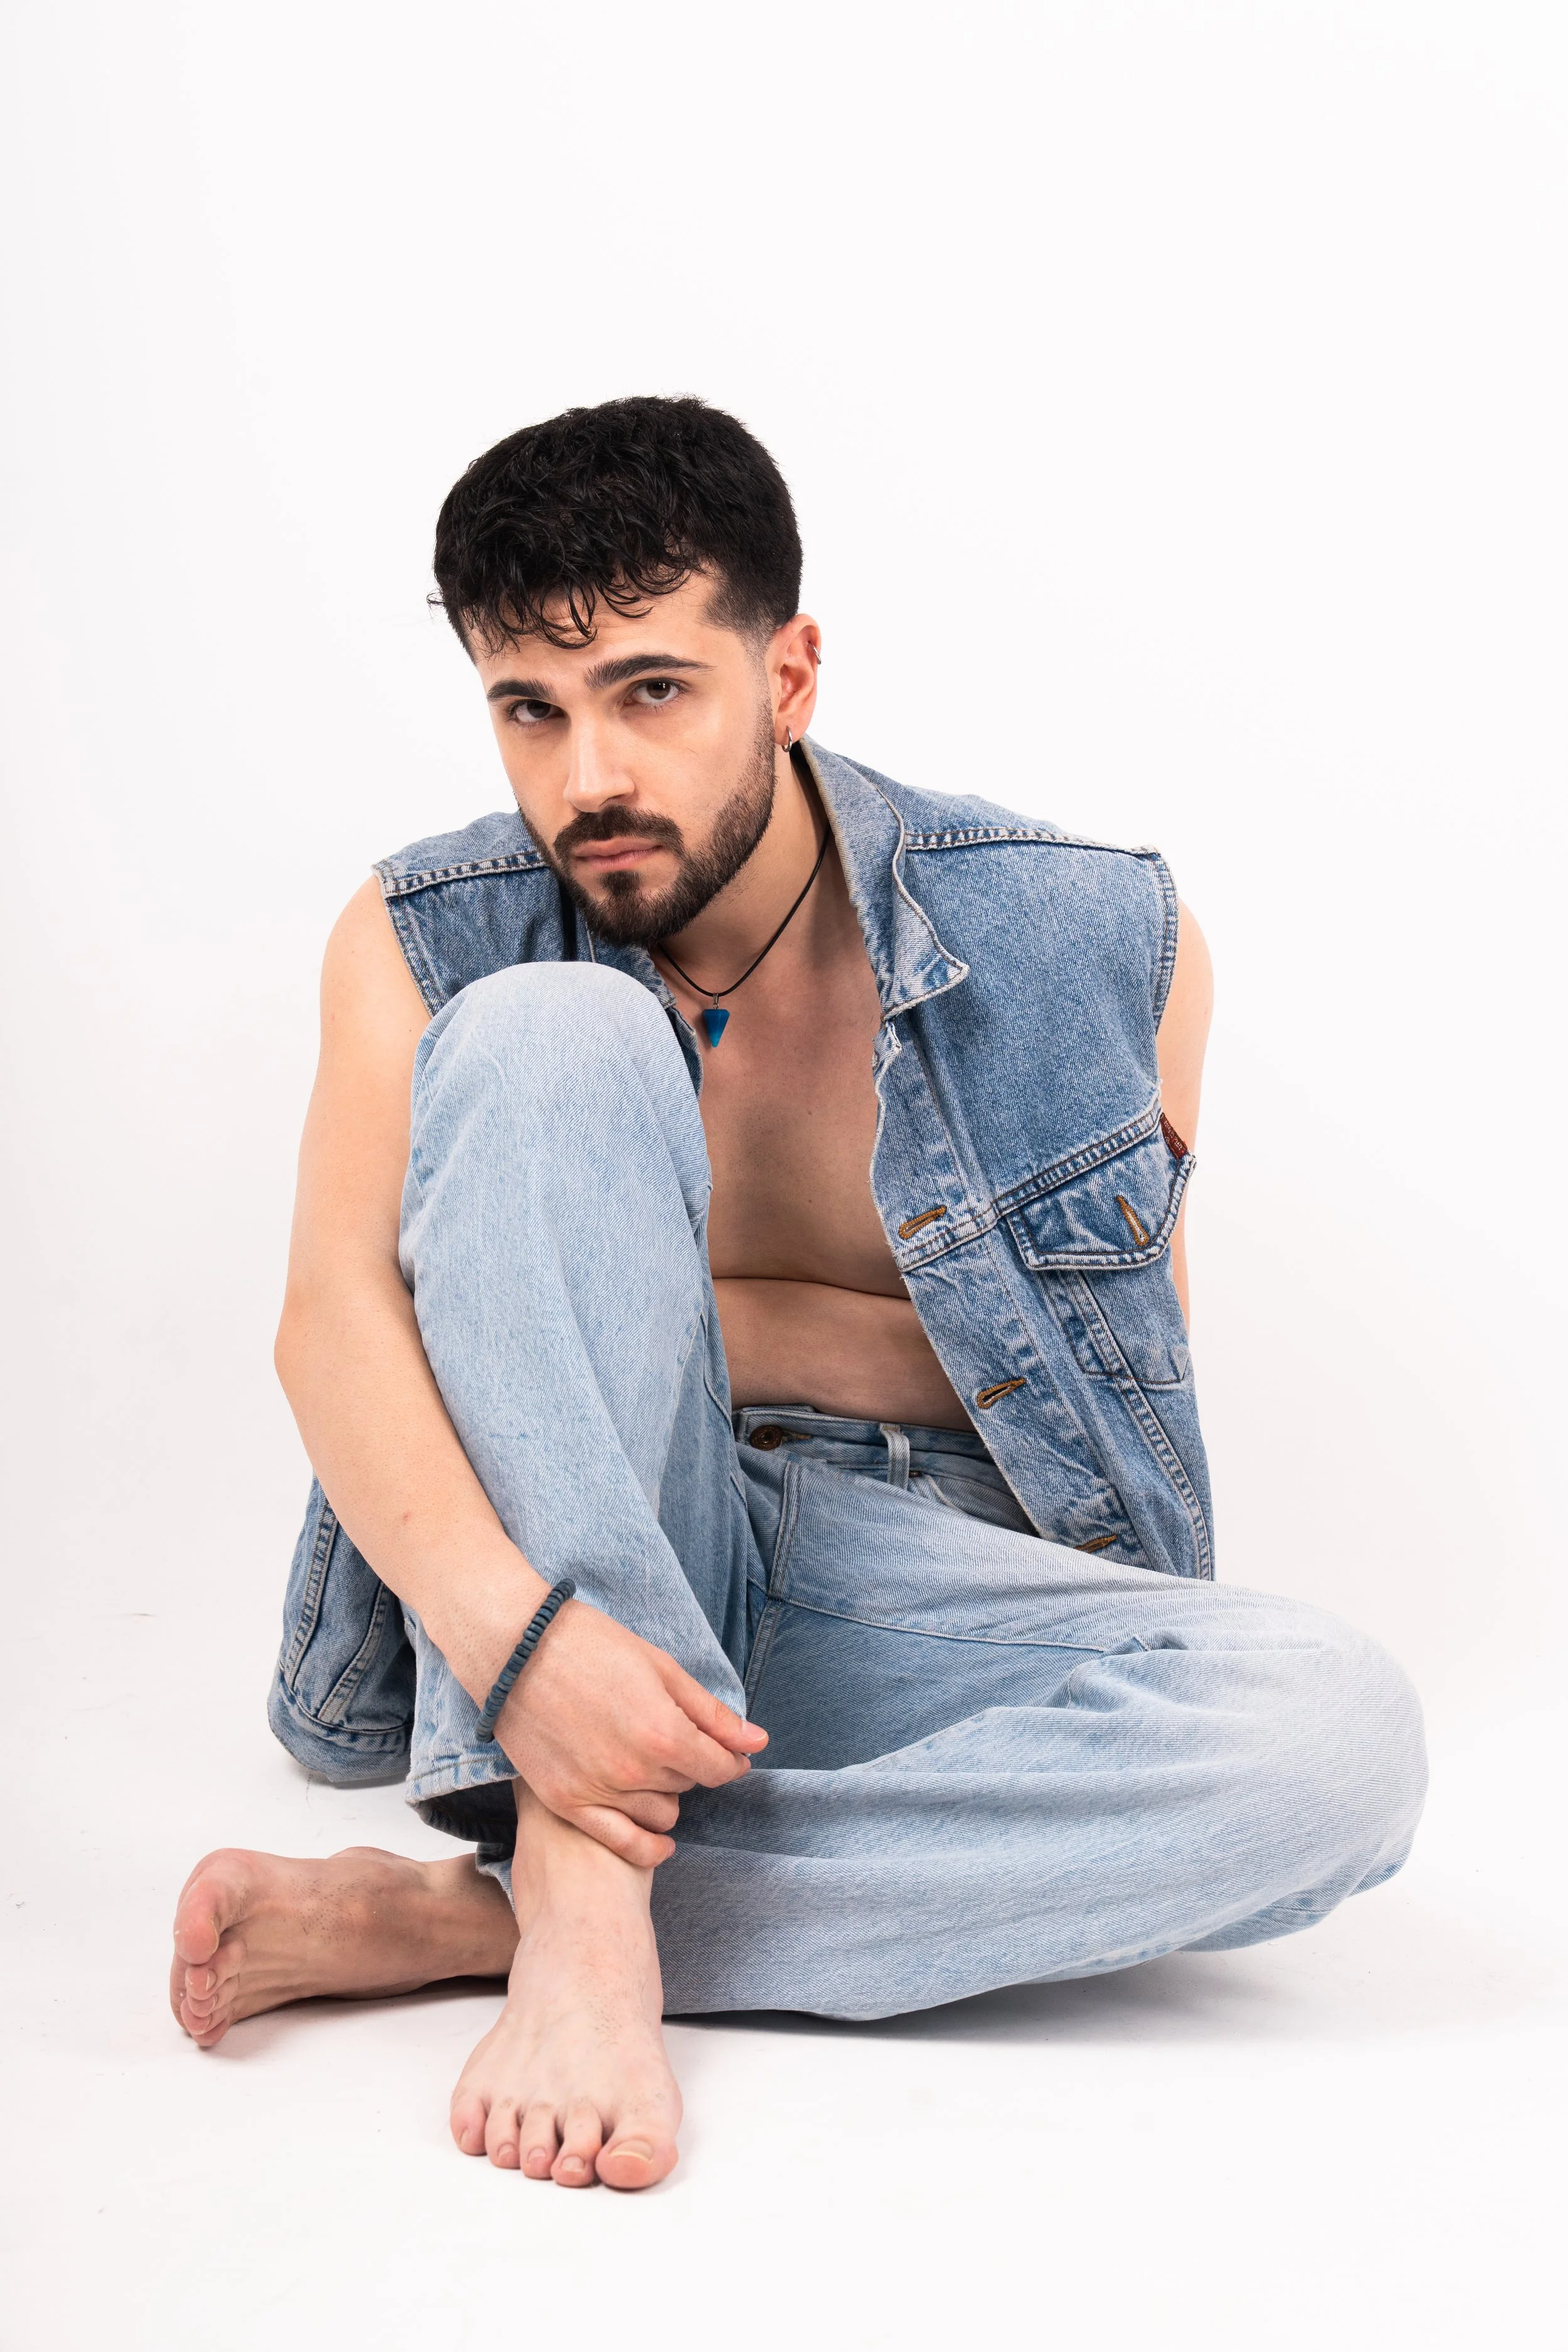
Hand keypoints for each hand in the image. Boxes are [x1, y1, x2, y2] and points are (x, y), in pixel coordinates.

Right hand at [494, 1598, 767, 1866]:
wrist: (514, 1648)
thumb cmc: (590, 1646)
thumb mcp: (661, 1668)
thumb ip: (710, 1713)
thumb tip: (756, 1742)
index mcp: (663, 1734)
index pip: (719, 1768)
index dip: (730, 1759)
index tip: (728, 1751)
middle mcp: (634, 1772)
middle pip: (688, 1786)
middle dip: (690, 1765)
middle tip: (672, 1739)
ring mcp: (598, 1792)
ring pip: (660, 1814)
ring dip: (664, 1794)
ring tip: (649, 1765)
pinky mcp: (566, 1803)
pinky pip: (621, 1843)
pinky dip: (647, 1846)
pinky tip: (658, 1838)